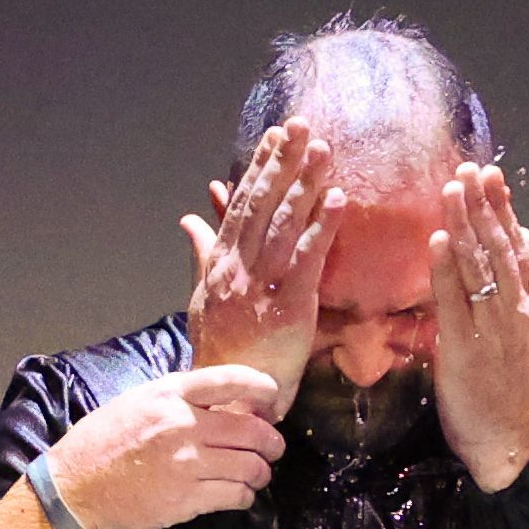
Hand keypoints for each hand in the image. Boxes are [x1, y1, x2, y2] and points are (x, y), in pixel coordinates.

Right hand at [47, 365, 283, 528]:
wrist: (76, 487)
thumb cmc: (103, 441)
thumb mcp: (137, 402)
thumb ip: (177, 399)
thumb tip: (220, 403)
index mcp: (169, 394)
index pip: (230, 381)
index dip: (262, 387)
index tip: (274, 397)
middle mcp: (183, 425)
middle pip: (251, 431)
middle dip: (271, 442)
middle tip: (273, 449)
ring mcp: (187, 464)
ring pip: (250, 466)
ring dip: (260, 472)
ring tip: (257, 475)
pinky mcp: (186, 499)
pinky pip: (234, 495)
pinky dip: (244, 496)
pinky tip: (239, 495)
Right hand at [181, 118, 345, 419]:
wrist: (228, 403)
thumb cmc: (221, 356)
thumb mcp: (203, 301)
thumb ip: (202, 255)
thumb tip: (190, 220)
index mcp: (220, 267)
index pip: (241, 206)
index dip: (259, 168)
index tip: (276, 135)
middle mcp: (237, 272)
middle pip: (261, 207)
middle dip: (283, 163)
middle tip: (303, 125)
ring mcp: (261, 289)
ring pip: (283, 226)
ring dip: (304, 185)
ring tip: (323, 150)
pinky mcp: (288, 310)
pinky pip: (307, 261)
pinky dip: (322, 228)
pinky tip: (337, 200)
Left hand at [428, 162, 528, 491]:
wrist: (508, 438)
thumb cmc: (508, 389)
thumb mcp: (524, 333)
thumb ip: (520, 288)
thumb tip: (520, 239)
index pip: (516, 246)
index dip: (503, 209)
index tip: (491, 175)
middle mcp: (516, 309)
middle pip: (498, 247)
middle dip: (483, 206)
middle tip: (468, 169)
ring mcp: (492, 328)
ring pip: (479, 267)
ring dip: (464, 225)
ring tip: (452, 190)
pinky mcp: (465, 348)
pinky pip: (454, 301)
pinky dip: (447, 269)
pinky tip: (439, 240)